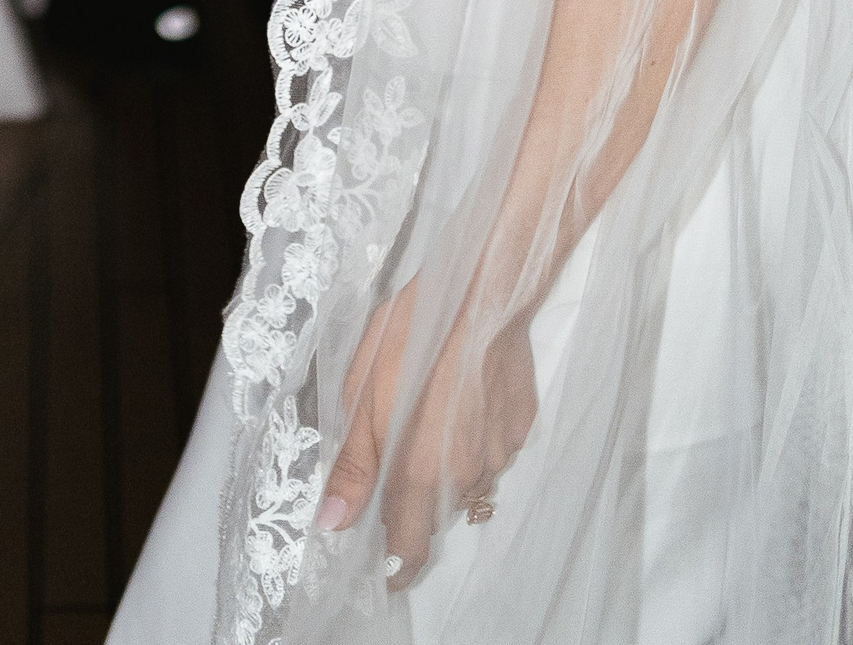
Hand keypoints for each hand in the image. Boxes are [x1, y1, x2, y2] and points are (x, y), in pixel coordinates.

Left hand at [316, 276, 538, 582]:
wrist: (484, 288)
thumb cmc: (414, 332)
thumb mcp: (363, 390)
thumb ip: (353, 463)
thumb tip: (333, 523)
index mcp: (421, 472)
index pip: (410, 550)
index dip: (392, 564)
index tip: (378, 562)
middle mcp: (465, 478)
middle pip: (433, 514)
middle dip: (410, 497)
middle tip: (394, 445)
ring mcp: (499, 456)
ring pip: (463, 483)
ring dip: (442, 466)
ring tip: (428, 409)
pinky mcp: (520, 431)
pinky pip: (489, 453)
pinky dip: (471, 440)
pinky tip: (459, 396)